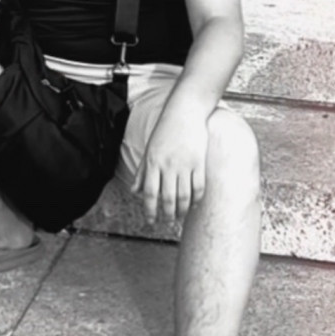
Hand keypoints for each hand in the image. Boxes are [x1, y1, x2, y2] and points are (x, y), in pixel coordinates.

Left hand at [132, 106, 208, 223]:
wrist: (185, 113)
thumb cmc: (165, 131)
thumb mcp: (149, 149)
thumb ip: (142, 172)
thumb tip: (135, 192)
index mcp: (153, 162)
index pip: (150, 193)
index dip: (150, 210)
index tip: (151, 221)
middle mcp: (168, 165)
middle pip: (168, 198)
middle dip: (167, 215)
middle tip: (167, 222)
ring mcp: (185, 164)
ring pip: (184, 196)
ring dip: (182, 211)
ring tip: (179, 217)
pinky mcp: (199, 162)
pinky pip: (199, 187)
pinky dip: (196, 200)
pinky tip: (193, 205)